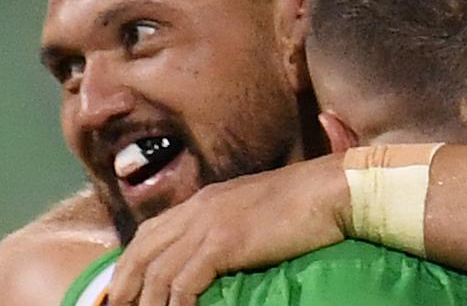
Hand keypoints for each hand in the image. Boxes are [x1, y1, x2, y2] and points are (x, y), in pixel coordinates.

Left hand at [108, 152, 348, 305]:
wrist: (328, 190)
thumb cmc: (302, 202)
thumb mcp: (254, 209)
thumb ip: (229, 225)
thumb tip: (218, 255)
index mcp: (203, 200)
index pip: (149, 233)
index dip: (128, 265)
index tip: (121, 293)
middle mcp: (198, 208)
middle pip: (141, 252)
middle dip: (123, 289)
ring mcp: (209, 223)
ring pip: (157, 272)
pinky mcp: (225, 242)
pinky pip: (184, 283)